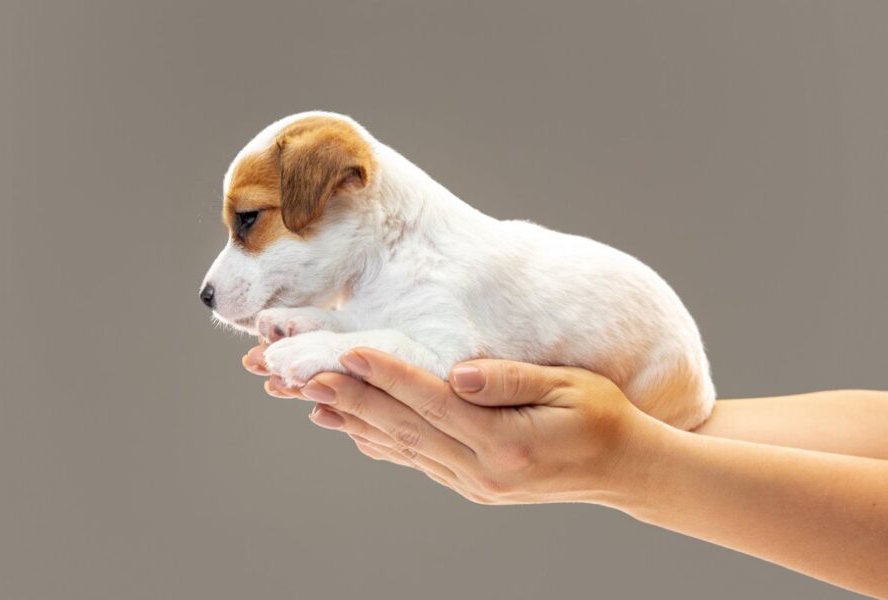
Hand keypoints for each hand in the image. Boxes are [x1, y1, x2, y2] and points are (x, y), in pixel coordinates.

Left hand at [243, 344, 660, 504]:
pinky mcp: (474, 486)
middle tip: (305, 376)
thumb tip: (458, 373)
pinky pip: (419, 462)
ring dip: (357, 422)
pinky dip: (383, 444)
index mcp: (506, 442)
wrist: (625, 469)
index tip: (346, 351)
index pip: (433, 401)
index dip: (388, 375)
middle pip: (405, 428)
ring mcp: (475, 483)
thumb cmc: (603, 416)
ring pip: (404, 448)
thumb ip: (510, 380)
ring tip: (312, 400)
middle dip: (353, 399)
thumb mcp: (568, 388)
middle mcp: (483, 470)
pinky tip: (356, 431)